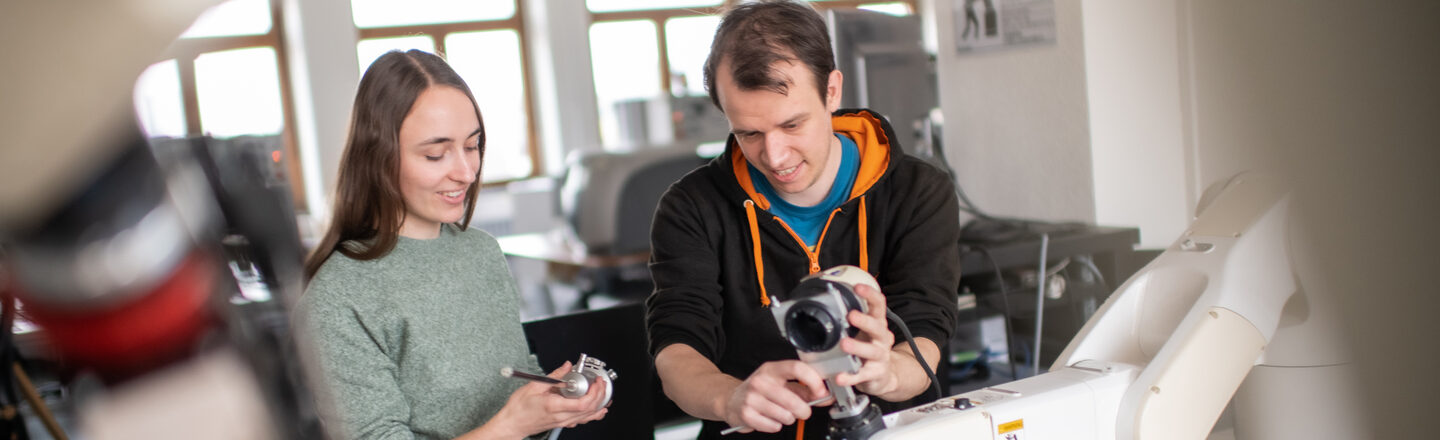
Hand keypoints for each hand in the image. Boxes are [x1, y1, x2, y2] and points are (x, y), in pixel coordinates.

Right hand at [486, 361, 608, 437]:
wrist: (513, 423)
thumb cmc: (520, 407)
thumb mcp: (535, 385)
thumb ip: (555, 376)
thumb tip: (567, 366)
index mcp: (555, 406)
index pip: (582, 404)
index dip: (594, 393)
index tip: (596, 382)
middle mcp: (561, 416)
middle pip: (589, 410)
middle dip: (600, 395)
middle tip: (601, 384)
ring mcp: (563, 422)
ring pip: (588, 417)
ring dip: (599, 405)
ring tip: (604, 394)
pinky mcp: (562, 423)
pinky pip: (582, 421)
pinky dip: (593, 415)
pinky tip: (598, 410)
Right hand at [722, 360, 829, 433]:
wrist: (731, 400)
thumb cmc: (760, 391)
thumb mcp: (780, 384)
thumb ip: (804, 390)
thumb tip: (825, 396)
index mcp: (772, 369)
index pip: (797, 368)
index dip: (814, 381)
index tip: (821, 391)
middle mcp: (760, 381)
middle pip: (793, 399)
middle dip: (804, 410)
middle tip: (803, 411)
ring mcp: (751, 397)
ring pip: (785, 415)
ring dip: (788, 418)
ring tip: (781, 413)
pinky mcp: (746, 414)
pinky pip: (774, 426)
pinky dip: (776, 426)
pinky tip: (769, 419)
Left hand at [833, 284, 901, 395]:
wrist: (885, 375)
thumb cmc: (869, 348)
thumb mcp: (865, 331)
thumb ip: (851, 319)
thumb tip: (829, 301)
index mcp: (878, 324)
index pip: (878, 305)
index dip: (870, 295)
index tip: (858, 287)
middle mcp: (882, 339)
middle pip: (877, 327)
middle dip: (865, 321)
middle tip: (851, 315)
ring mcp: (880, 357)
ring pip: (871, 351)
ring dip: (858, 346)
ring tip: (844, 344)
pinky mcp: (875, 374)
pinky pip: (862, 376)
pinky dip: (850, 377)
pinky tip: (840, 376)